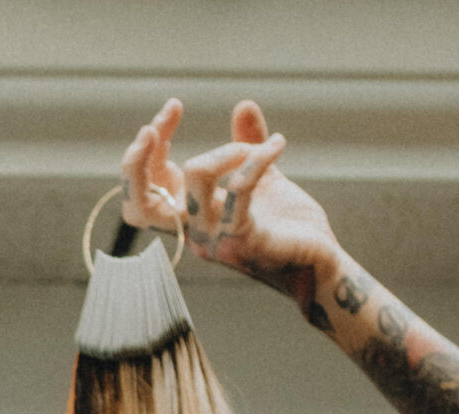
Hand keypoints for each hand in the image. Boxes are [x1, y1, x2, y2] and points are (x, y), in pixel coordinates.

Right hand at [123, 97, 338, 308]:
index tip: (172, 110)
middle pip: (140, 203)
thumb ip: (249, 145)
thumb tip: (243, 105)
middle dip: (140, 157)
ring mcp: (214, 239)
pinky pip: (239, 187)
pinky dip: (258, 157)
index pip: (146, 189)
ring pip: (196, 174)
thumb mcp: (265, 177)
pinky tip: (278, 145)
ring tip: (266, 146)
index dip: (148, 148)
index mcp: (192, 218)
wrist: (319, 263)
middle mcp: (194, 232)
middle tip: (167, 113)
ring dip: (231, 145)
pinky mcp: (242, 240)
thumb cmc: (290, 228)